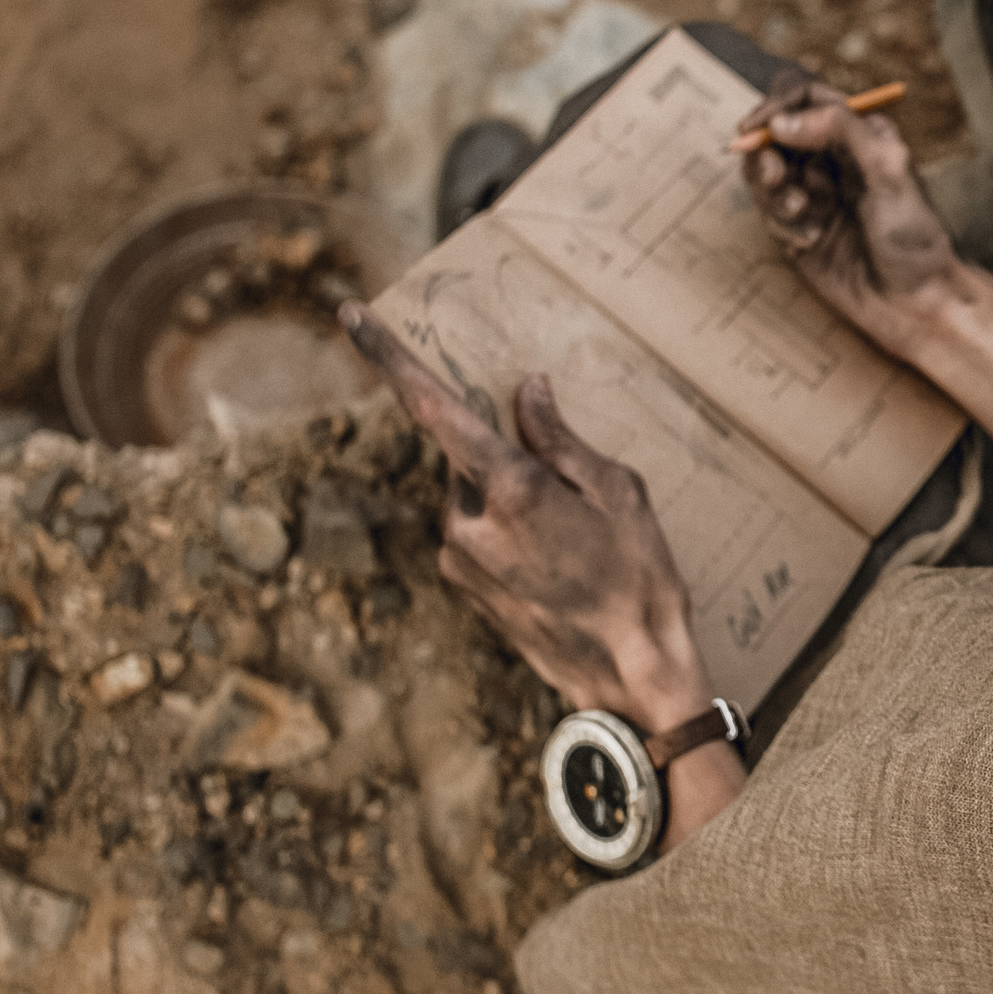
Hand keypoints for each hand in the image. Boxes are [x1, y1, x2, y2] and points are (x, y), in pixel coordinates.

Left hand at [339, 302, 710, 733]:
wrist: (630, 679)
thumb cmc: (640, 580)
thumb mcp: (620, 493)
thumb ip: (562, 441)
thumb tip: (526, 394)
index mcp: (509, 489)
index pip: (435, 408)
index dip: (390, 357)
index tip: (352, 315)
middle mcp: (468, 522)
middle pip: (469, 453)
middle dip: (509, 453)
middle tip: (573, 491)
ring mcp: (459, 558)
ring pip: (474, 494)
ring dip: (514, 496)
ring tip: (578, 538)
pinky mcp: (464, 585)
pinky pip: (477, 532)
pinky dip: (511, 529)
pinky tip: (562, 560)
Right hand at [733, 80, 960, 356]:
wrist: (917, 304)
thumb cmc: (915, 237)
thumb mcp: (891, 172)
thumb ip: (842, 132)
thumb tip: (782, 121)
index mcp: (859, 135)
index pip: (805, 98)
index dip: (776, 105)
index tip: (759, 127)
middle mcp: (833, 160)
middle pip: (774, 134)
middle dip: (765, 152)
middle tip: (774, 177)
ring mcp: (814, 195)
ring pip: (765, 174)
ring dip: (772, 193)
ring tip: (801, 213)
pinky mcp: (799, 230)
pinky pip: (769, 214)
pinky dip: (781, 224)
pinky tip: (810, 241)